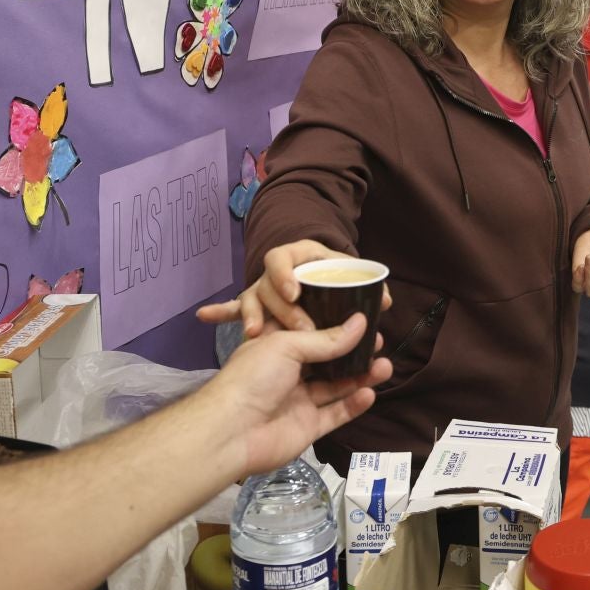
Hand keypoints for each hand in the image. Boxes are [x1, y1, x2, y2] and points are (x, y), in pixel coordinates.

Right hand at [195, 240, 391, 336]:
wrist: (319, 270)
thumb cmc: (334, 274)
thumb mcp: (348, 276)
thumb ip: (367, 287)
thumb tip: (386, 300)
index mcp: (301, 256)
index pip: (284, 258)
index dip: (286, 274)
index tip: (294, 293)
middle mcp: (278, 272)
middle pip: (269, 285)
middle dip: (281, 308)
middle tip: (295, 327)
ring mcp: (264, 289)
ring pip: (252, 299)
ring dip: (251, 315)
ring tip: (254, 333)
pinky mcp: (255, 306)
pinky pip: (235, 309)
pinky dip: (221, 312)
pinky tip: (204, 316)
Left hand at [204, 315, 392, 477]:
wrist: (232, 432)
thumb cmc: (253, 378)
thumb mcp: (288, 346)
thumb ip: (327, 339)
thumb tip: (361, 322)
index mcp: (276, 346)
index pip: (309, 330)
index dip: (334, 323)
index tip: (362, 315)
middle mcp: (288, 372)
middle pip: (327, 359)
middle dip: (353, 351)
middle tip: (379, 342)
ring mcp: (298, 400)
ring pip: (335, 386)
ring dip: (360, 376)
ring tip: (385, 366)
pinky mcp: (307, 426)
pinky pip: (335, 413)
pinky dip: (352, 404)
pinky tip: (370, 393)